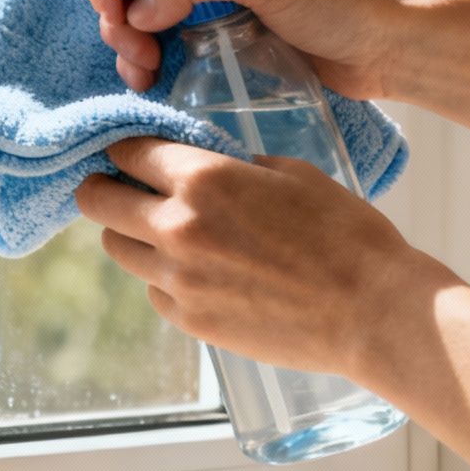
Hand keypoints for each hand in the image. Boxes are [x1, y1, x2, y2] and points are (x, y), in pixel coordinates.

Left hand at [75, 137, 437, 380]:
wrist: (371, 311)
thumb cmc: (345, 234)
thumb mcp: (293, 174)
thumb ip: (238, 167)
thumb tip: (211, 167)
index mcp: (203, 181)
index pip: (128, 153)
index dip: (125, 149)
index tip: (129, 152)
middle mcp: (177, 229)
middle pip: (98, 204)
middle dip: (103, 189)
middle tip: (119, 189)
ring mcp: (179, 281)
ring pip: (119, 250)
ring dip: (131, 235)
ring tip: (161, 233)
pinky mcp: (191, 321)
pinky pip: (155, 292)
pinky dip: (164, 279)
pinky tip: (198, 274)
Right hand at [81, 0, 426, 98]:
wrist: (390, 45)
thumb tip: (139, 9)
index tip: (113, 4)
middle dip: (118, 11)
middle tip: (134, 47)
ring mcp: (216, 0)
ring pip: (145, 15)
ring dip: (129, 42)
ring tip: (142, 71)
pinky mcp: (225, 40)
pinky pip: (169, 46)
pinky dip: (150, 62)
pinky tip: (152, 81)